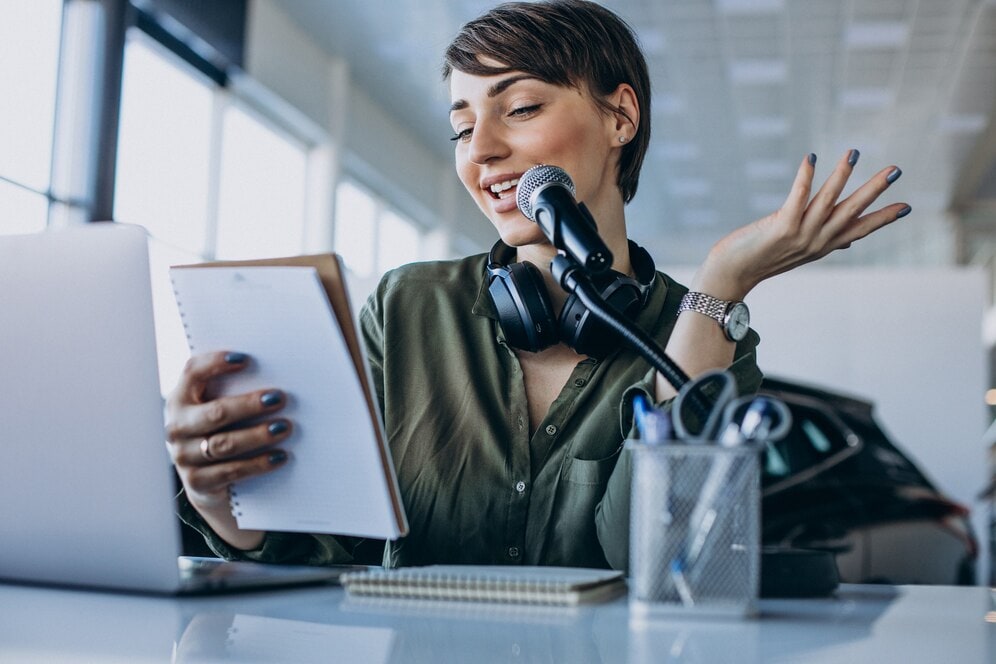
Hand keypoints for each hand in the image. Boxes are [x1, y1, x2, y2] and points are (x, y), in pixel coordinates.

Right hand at [165, 351, 291, 512]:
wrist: (210, 483)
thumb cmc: (222, 432)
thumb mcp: (222, 410)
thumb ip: (234, 391)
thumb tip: (276, 373)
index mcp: (182, 399)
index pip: (193, 372)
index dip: (216, 363)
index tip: (246, 360)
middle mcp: (178, 426)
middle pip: (215, 412)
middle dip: (249, 405)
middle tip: (279, 399)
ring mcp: (184, 456)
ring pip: (223, 443)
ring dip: (257, 435)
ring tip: (284, 428)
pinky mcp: (197, 482)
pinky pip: (231, 471)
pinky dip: (258, 464)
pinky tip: (280, 456)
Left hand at [696, 150, 909, 298]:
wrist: (731, 275)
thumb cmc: (761, 258)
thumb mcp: (799, 252)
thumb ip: (825, 241)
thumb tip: (851, 241)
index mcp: (822, 246)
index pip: (859, 230)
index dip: (883, 219)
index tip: (907, 207)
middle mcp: (815, 242)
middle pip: (850, 212)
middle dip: (874, 191)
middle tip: (895, 170)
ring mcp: (799, 235)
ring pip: (826, 202)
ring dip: (841, 176)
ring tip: (853, 153)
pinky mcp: (780, 228)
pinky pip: (796, 199)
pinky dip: (805, 179)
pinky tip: (811, 159)